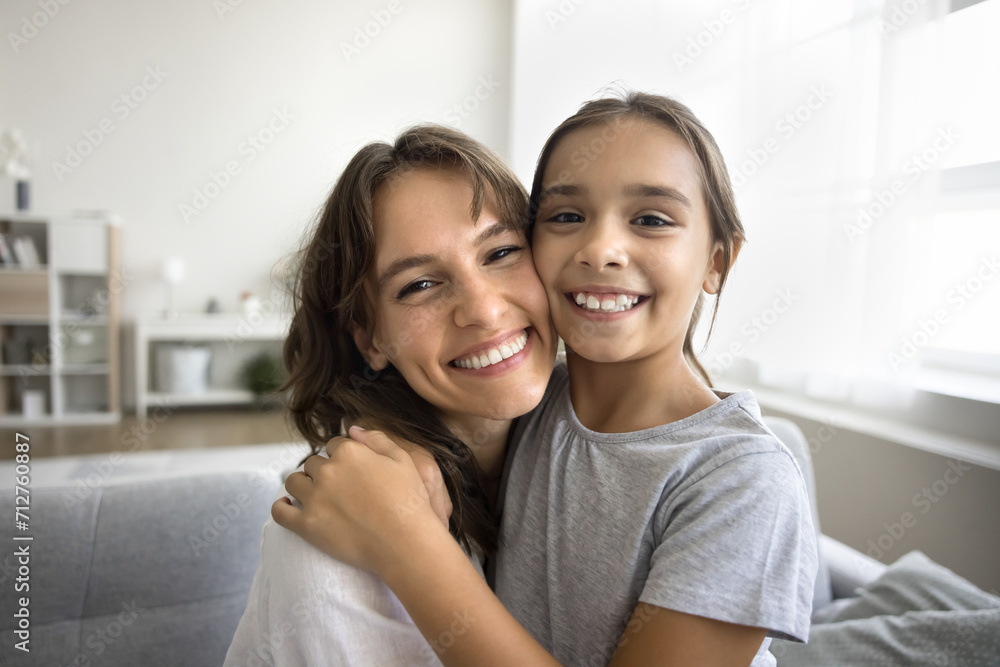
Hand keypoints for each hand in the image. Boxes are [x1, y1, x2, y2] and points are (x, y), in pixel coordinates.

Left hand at [271, 426, 447, 574]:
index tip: (348, 470)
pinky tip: (287, 506)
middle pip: (313, 463)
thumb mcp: (402, 459)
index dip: (341, 456)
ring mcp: (314, 498)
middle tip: (336, 488)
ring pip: (294, 482)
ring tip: (312, 495)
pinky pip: (280, 512)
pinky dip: (281, 507)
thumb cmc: (409, 502)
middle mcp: (328, 471)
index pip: (333, 445)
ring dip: (302, 485)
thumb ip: (377, 439)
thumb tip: (353, 429)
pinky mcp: (307, 525)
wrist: (405, 544)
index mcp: (350, 452)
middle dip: (322, 472)